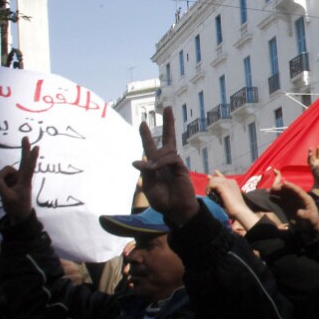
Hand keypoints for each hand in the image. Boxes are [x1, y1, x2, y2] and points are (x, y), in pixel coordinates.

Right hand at [0, 137, 38, 222]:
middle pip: (23, 160)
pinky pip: (0, 178)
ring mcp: (15, 179)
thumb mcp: (7, 198)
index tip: (36, 147)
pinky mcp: (10, 182)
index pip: (29, 167)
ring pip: (5, 171)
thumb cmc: (17, 207)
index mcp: (25, 181)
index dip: (32, 157)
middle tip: (25, 137)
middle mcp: (21, 177)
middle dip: (24, 149)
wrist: (18, 216)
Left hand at [132, 106, 198, 226]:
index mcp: (155, 165)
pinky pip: (171, 158)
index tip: (143, 123)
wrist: (177, 210)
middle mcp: (165, 161)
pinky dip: (162, 162)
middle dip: (168, 123)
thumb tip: (137, 161)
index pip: (150, 147)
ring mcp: (174, 164)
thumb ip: (145, 173)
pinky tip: (155, 168)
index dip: (146, 136)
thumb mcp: (148, 187)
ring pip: (166, 150)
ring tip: (152, 170)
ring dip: (157, 158)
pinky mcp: (181, 168)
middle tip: (167, 108)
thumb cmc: (162, 200)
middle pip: (168, 138)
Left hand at [208, 171, 247, 217]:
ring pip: (213, 180)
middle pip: (216, 178)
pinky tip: (208, 194)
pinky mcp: (223, 186)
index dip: (216, 175)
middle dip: (210, 182)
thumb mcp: (229, 198)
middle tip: (207, 190)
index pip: (222, 177)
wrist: (240, 210)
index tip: (210, 175)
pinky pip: (211, 184)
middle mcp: (230, 181)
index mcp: (233, 183)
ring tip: (208, 194)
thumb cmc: (235, 207)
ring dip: (208, 187)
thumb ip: (224, 194)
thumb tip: (216, 193)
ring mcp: (227, 183)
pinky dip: (208, 189)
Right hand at [270, 181, 318, 239]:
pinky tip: (270, 197)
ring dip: (276, 192)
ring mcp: (291, 202)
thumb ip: (306, 215)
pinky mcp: (286, 207)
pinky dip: (275, 199)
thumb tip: (298, 212)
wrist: (309, 229)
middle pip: (289, 191)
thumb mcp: (312, 220)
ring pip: (283, 195)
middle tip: (272, 188)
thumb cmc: (312, 223)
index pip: (297, 190)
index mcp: (305, 199)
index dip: (291, 186)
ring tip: (268, 191)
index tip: (284, 183)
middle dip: (281, 188)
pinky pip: (280, 201)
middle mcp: (297, 198)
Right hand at [307, 147, 318, 190]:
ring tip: (311, 148)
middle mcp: (317, 163)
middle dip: (317, 150)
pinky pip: (309, 162)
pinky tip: (310, 155)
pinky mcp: (311, 167)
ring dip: (310, 153)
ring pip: (311, 157)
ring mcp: (314, 164)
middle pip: (317, 155)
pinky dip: (309, 158)